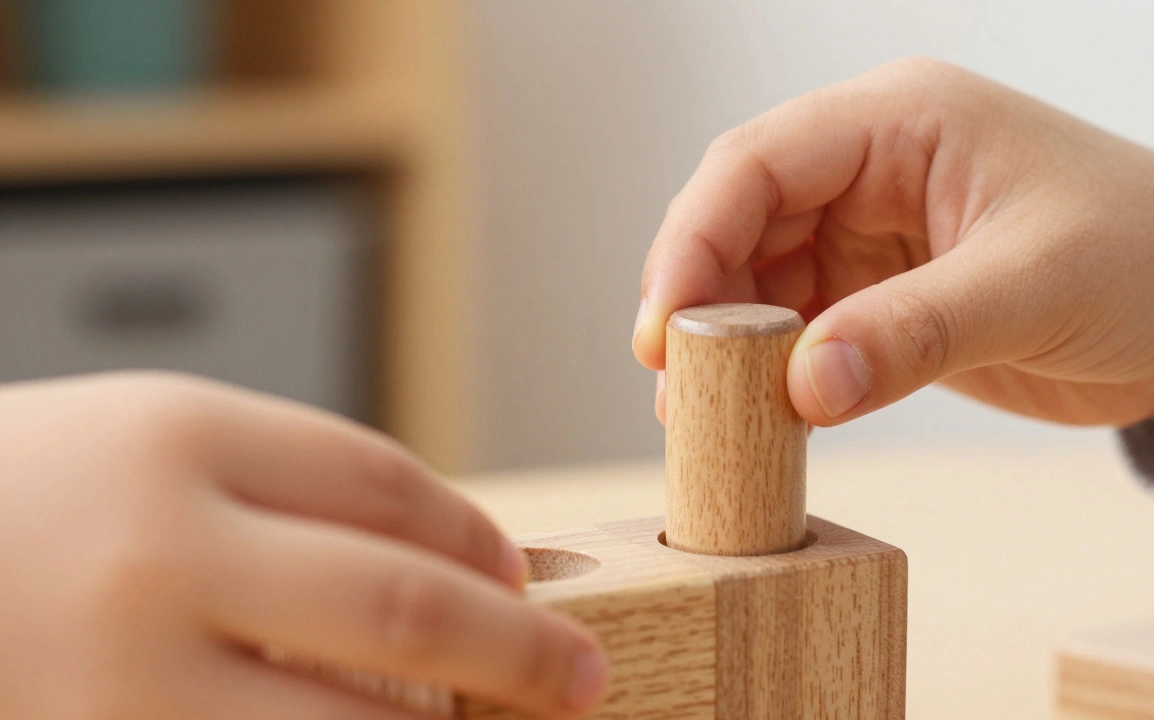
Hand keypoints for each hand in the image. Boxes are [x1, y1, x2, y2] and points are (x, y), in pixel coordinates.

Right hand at [0, 373, 606, 719]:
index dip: (476, 538)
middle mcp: (158, 561)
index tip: (518, 575)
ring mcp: (123, 685)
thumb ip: (300, 487)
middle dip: (517, 651)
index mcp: (179, 443)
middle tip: (581, 677)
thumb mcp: (160, 438)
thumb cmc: (41, 493)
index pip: (385, 489)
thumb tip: (463, 563)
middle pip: (399, 609)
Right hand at [634, 59, 1153, 452]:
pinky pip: (799, 325)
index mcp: (901, 122)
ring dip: (727, 344)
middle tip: (676, 387)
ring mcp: (872, 233)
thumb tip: (801, 386)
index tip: (664, 329)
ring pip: (758, 278)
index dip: (694, 241)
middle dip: (699, 301)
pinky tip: (757, 414)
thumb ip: (913, 333)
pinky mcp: (882, 293)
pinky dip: (771, 370)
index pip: (758, 163)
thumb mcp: (1035, 287)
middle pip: (740, 221)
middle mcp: (872, 168)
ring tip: (703, 415)